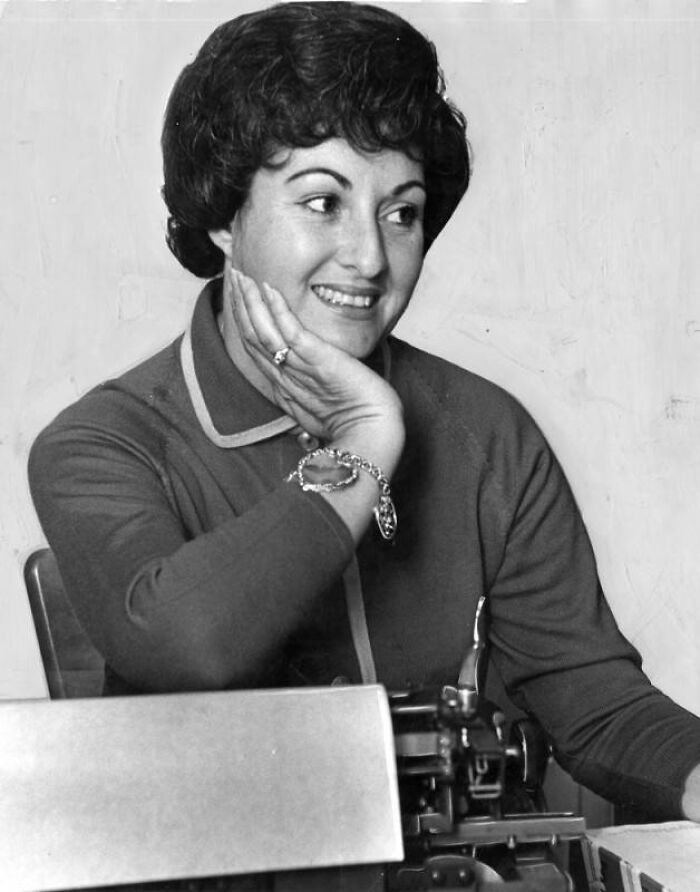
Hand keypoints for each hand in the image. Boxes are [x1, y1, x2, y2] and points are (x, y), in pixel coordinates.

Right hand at [228, 268, 403, 450]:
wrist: (372, 432)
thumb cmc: (356, 420)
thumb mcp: (325, 403)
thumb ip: (312, 387)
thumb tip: (313, 373)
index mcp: (284, 386)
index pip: (257, 348)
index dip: (245, 320)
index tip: (240, 294)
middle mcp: (285, 377)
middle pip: (252, 336)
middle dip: (240, 304)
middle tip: (232, 274)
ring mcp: (299, 369)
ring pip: (262, 332)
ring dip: (249, 301)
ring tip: (241, 275)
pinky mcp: (317, 361)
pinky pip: (289, 332)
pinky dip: (277, 309)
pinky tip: (268, 288)